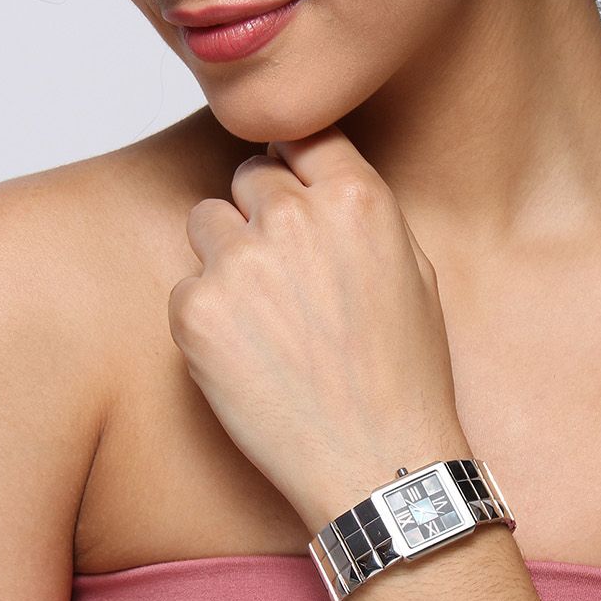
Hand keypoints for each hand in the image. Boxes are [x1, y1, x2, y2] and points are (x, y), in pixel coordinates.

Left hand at [167, 124, 471, 533]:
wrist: (375, 463)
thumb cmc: (404, 376)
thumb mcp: (414, 272)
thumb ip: (359, 213)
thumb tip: (314, 177)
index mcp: (356, 200)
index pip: (301, 137)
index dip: (296, 165)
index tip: (294, 190)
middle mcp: (292, 218)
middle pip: (249, 177)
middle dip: (261, 215)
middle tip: (285, 276)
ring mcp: (238, 263)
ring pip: (207, 223)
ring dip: (226, 257)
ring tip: (266, 319)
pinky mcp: (195, 312)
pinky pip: (186, 287)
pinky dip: (208, 317)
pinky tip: (249, 357)